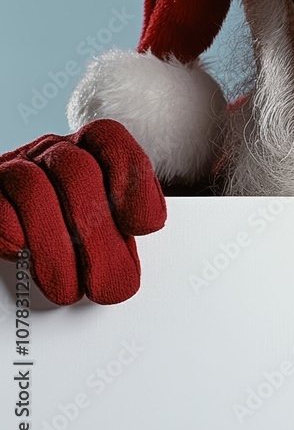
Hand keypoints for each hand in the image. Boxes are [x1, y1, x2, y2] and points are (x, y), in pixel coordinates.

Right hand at [0, 119, 165, 304]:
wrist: (17, 224)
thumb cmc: (76, 225)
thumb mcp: (109, 219)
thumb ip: (124, 227)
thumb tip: (133, 264)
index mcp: (89, 148)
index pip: (110, 140)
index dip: (132, 181)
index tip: (144, 227)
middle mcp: (51, 153)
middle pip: (77, 172)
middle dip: (99, 235)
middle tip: (112, 284)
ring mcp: (13, 170)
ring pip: (32, 189)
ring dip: (55, 249)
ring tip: (70, 289)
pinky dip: (11, 235)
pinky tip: (25, 256)